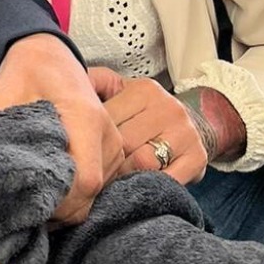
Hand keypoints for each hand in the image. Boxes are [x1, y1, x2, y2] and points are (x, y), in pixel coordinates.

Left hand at [0, 34, 123, 225]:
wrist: (46, 52)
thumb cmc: (24, 72)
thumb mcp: (6, 99)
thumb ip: (6, 139)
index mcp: (85, 117)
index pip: (85, 180)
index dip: (58, 202)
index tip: (28, 202)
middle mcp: (109, 132)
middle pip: (92, 193)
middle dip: (58, 207)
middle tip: (23, 202)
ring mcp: (115, 142)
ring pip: (96, 193)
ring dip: (67, 201)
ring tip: (34, 189)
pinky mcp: (114, 149)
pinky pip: (100, 185)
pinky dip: (76, 192)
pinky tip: (52, 182)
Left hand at [88, 67, 207, 184]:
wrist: (194, 124)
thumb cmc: (144, 112)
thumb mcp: (121, 92)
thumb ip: (94, 85)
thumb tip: (66, 78)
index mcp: (144, 89)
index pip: (108, 117)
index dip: (93, 137)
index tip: (83, 147)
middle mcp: (168, 108)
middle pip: (124, 142)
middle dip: (107, 159)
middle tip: (94, 169)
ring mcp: (186, 133)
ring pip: (143, 162)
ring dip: (125, 175)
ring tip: (114, 179)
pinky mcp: (198, 158)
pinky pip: (167, 180)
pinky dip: (149, 186)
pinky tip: (138, 186)